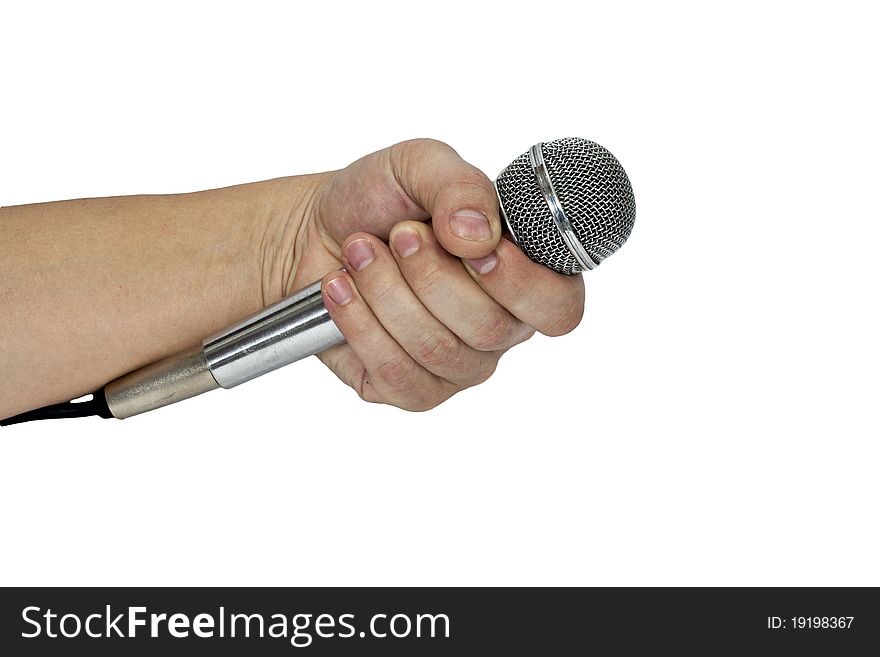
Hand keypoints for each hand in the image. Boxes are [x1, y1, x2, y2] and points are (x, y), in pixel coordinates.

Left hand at [284, 139, 584, 410]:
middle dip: (431, 274)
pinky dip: (360, 324)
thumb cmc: (380, 199)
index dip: (522, 285)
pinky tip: (342, 289)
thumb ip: (460, 186)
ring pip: (438, 350)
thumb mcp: (420, 165)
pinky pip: (397, 374)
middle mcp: (500, 327)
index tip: (476, 250)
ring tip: (360, 250)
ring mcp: (457, 364)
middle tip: (399, 234)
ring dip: (387, 291)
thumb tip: (479, 234)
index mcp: (524, 274)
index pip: (558, 307)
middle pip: (489, 328)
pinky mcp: (410, 389)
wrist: (314, 229)